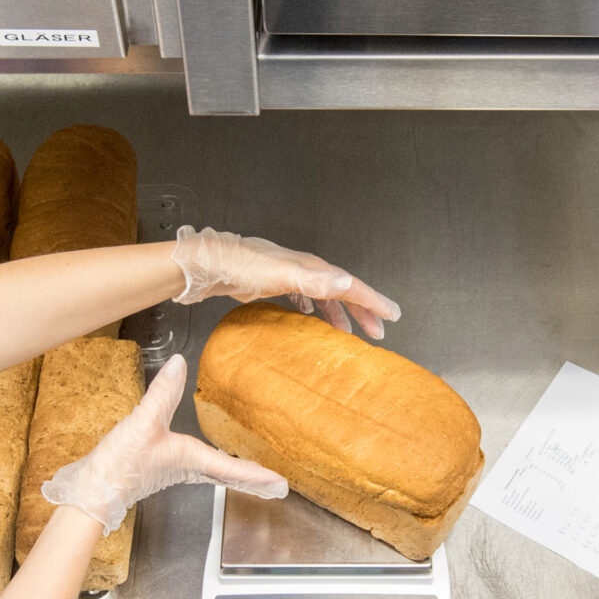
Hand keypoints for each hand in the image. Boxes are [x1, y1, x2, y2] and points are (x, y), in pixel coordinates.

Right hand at [42, 356, 287, 529]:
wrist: (90, 491)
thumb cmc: (119, 465)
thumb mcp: (142, 423)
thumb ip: (162, 394)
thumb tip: (180, 364)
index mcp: (188, 460)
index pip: (231, 468)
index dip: (257, 475)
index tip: (281, 484)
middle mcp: (185, 468)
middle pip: (226, 476)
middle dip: (251, 482)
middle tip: (276, 489)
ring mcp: (171, 471)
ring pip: (212, 473)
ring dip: (234, 476)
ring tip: (253, 477)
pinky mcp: (157, 469)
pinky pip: (195, 468)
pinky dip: (211, 468)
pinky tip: (207, 462)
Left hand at [170, 227, 400, 339]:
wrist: (206, 265)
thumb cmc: (239, 267)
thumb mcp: (280, 275)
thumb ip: (314, 281)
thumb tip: (347, 285)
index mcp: (311, 267)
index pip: (350, 285)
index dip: (373, 301)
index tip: (392, 315)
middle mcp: (303, 269)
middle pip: (341, 290)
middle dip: (363, 310)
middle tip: (379, 331)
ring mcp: (287, 276)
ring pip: (323, 296)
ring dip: (339, 313)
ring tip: (350, 333)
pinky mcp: (272, 284)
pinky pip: (303, 297)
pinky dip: (314, 309)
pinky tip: (309, 319)